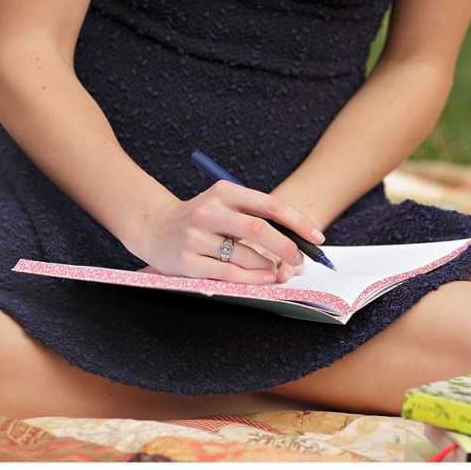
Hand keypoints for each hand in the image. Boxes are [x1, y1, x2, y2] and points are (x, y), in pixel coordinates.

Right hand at [136, 180, 324, 282]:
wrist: (153, 226)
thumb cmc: (201, 218)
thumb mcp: (224, 204)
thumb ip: (255, 215)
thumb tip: (297, 238)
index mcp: (224, 191)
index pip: (269, 205)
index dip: (297, 222)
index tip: (316, 237)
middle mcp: (209, 210)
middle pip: (258, 229)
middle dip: (286, 247)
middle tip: (300, 259)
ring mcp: (196, 236)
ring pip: (244, 255)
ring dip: (268, 266)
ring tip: (278, 270)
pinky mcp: (187, 261)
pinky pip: (228, 273)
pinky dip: (251, 278)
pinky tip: (263, 277)